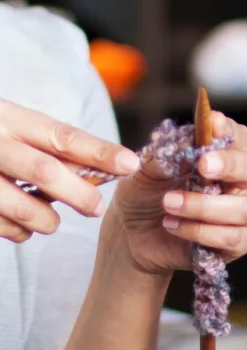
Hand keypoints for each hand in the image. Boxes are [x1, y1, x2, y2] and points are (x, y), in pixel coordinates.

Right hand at [0, 98, 138, 242]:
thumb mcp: (14, 129)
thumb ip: (51, 147)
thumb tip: (106, 169)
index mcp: (9, 118)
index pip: (62, 135)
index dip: (98, 151)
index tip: (131, 164)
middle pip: (44, 171)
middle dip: (78, 194)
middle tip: (95, 209)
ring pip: (21, 206)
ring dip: (46, 219)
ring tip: (52, 222)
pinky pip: (2, 225)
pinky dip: (20, 232)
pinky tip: (22, 226)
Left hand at [107, 112, 246, 275]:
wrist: (133, 234)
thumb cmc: (145, 195)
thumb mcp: (141, 171)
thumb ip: (160, 156)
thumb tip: (179, 145)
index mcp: (222, 155)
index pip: (239, 137)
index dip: (229, 131)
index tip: (212, 123)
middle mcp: (240, 182)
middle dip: (228, 165)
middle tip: (202, 165)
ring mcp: (242, 213)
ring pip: (243, 209)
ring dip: (204, 206)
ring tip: (169, 203)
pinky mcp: (238, 243)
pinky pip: (233, 238)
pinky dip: (201, 232)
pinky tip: (173, 225)